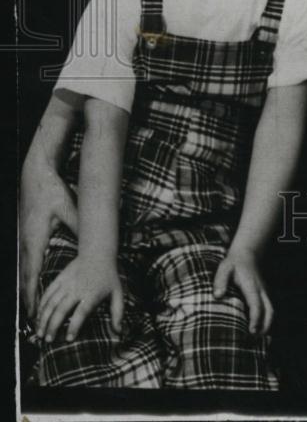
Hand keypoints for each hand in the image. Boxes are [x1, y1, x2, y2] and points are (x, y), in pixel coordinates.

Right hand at [20, 157, 78, 317]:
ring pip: (24, 271)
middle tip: (33, 320)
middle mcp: (26, 243)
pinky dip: (28, 275)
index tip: (35, 313)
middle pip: (25, 278)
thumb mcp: (68, 209)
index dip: (33, 296)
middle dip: (28, 299)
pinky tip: (34, 282)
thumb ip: (79, 226)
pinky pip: (26, 260)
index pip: (32, 276)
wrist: (37, 175)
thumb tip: (94, 241)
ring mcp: (24, 239)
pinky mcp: (26, 234)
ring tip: (33, 308)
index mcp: (35, 240)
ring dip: (28, 289)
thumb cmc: (52, 191)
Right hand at [36, 255, 122, 343]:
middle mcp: (77, 288)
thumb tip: (119, 331)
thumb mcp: (117, 292)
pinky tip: (38, 317)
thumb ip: (118, 312)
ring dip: (43, 319)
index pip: (81, 312)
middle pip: (61, 309)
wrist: (98, 253)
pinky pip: (47, 293)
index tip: (69, 339)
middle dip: (53, 326)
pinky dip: (41, 306)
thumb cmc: (108, 276)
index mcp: (92, 294)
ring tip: (39, 333)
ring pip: (51, 303)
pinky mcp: (59, 278)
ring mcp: (67, 283)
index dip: (74, 326)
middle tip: (48, 340)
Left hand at [213, 247, 272, 334]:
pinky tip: (257, 333)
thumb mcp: (224, 268)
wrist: (248, 253)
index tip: (251, 331)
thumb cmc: (234, 263)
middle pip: (269, 311)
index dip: (256, 318)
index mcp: (252, 286)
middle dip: (264, 327)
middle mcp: (261, 291)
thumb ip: (220, 280)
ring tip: (256, 341)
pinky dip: (266, 322)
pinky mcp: (264, 296)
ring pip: (271, 312)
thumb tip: (218, 295)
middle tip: (254, 341)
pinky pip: (269, 311)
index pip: (257, 304)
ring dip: (266, 326)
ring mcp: (264, 294)